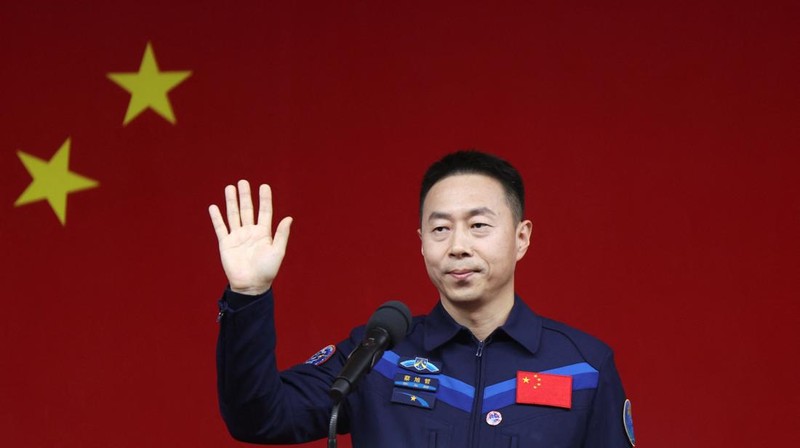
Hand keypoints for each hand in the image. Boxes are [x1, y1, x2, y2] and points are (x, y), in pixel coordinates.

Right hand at [208, 180, 292, 294]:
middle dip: (245, 196)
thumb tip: (289, 218)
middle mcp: (250, 232)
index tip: (264, 186)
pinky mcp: (226, 244)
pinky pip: (220, 228)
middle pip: (247, 210)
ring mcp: (237, 237)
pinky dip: (216, 218)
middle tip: (243, 182)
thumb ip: (281, 234)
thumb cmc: (267, 270)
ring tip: (230, 188)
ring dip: (231, 202)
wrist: (251, 285)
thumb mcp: (278, 251)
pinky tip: (214, 207)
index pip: (265, 212)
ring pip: (233, 215)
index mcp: (264, 233)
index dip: (264, 199)